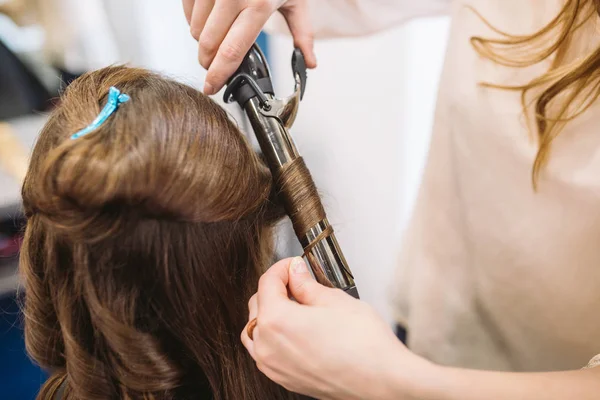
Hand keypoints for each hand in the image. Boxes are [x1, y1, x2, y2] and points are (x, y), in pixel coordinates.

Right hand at [182, 0, 316, 94]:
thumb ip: (303, 33)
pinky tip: (209, 19)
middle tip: (215, 66)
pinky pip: (187, 9)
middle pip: (208, 44)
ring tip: (217, 38)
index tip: (211, 87)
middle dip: (208, 61)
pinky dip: (195, 20)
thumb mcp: (296, 0)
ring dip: (202, 40)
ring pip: (195, 28)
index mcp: (258, 5)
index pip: (232, 51)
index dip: (219, 74)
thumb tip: (309, 63)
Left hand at [241, 257, 431, 399]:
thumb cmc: (364, 345)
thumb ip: (306, 284)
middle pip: (257, 304)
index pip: (267, 282)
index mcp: (276, 320)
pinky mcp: (284, 378)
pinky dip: (274, 336)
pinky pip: (266, 351)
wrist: (382, 380)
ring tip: (297, 305)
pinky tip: (297, 329)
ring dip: (270, 313)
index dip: (282, 267)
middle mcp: (267, 346)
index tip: (295, 265)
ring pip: (257, 330)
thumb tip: (295, 273)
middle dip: (276, 289)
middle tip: (299, 281)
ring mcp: (273, 366)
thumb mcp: (334, 300)